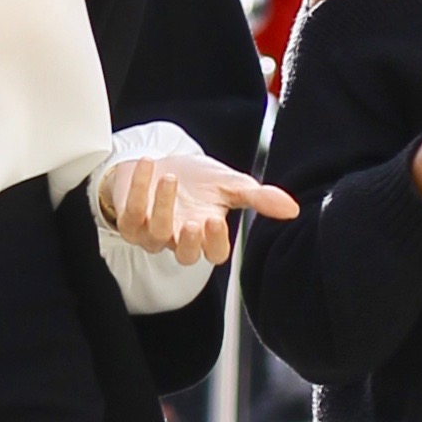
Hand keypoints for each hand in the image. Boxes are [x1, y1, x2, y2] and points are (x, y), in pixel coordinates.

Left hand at [100, 149, 299, 264]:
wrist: (162, 165)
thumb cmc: (196, 180)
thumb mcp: (230, 184)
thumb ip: (259, 197)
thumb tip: (291, 208)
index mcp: (206, 234)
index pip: (214, 253)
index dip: (215, 243)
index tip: (217, 221)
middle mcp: (179, 238)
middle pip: (184, 257)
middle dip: (189, 242)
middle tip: (193, 222)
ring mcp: (152, 232)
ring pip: (154, 234)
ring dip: (161, 206)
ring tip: (170, 179)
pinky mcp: (129, 219)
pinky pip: (129, 213)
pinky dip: (139, 189)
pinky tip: (149, 165)